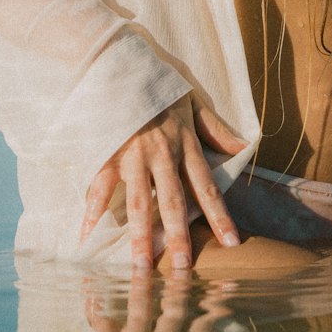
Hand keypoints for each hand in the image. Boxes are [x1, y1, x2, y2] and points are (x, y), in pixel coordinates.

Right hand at [79, 93, 246, 270]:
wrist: (120, 62)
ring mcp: (132, 155)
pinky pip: (99, 187)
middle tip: (182, 270)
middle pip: (173, 203)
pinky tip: (88, 235)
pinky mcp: (106, 152)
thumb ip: (215, 128)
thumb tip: (244, 146)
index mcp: (185, 144)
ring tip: (140, 267)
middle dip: (179, 238)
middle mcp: (162, 154)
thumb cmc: (157, 83)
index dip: (220, 216)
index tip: (232, 243)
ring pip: (139, 202)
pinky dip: (92, 211)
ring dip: (140, 237)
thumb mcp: (192, 101)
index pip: (206, 187)